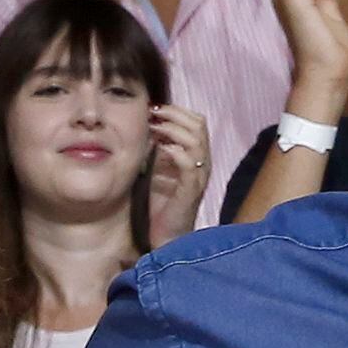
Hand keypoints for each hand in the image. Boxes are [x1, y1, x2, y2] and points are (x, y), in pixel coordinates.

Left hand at [144, 103, 210, 234]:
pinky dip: (175, 152)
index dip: (177, 111)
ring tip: (154, 128)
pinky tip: (160, 149)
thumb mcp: (157, 169)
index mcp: (196, 156)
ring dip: (173, 130)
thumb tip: (145, 125)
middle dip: (175, 115)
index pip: (196, 121)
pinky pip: (189, 164)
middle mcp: (202, 163)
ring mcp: (199, 177)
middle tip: (153, 114)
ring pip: (196, 140)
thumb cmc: (160, 205)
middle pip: (199, 125)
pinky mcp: (191, 191)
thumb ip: (156, 148)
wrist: (166, 238)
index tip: (153, 109)